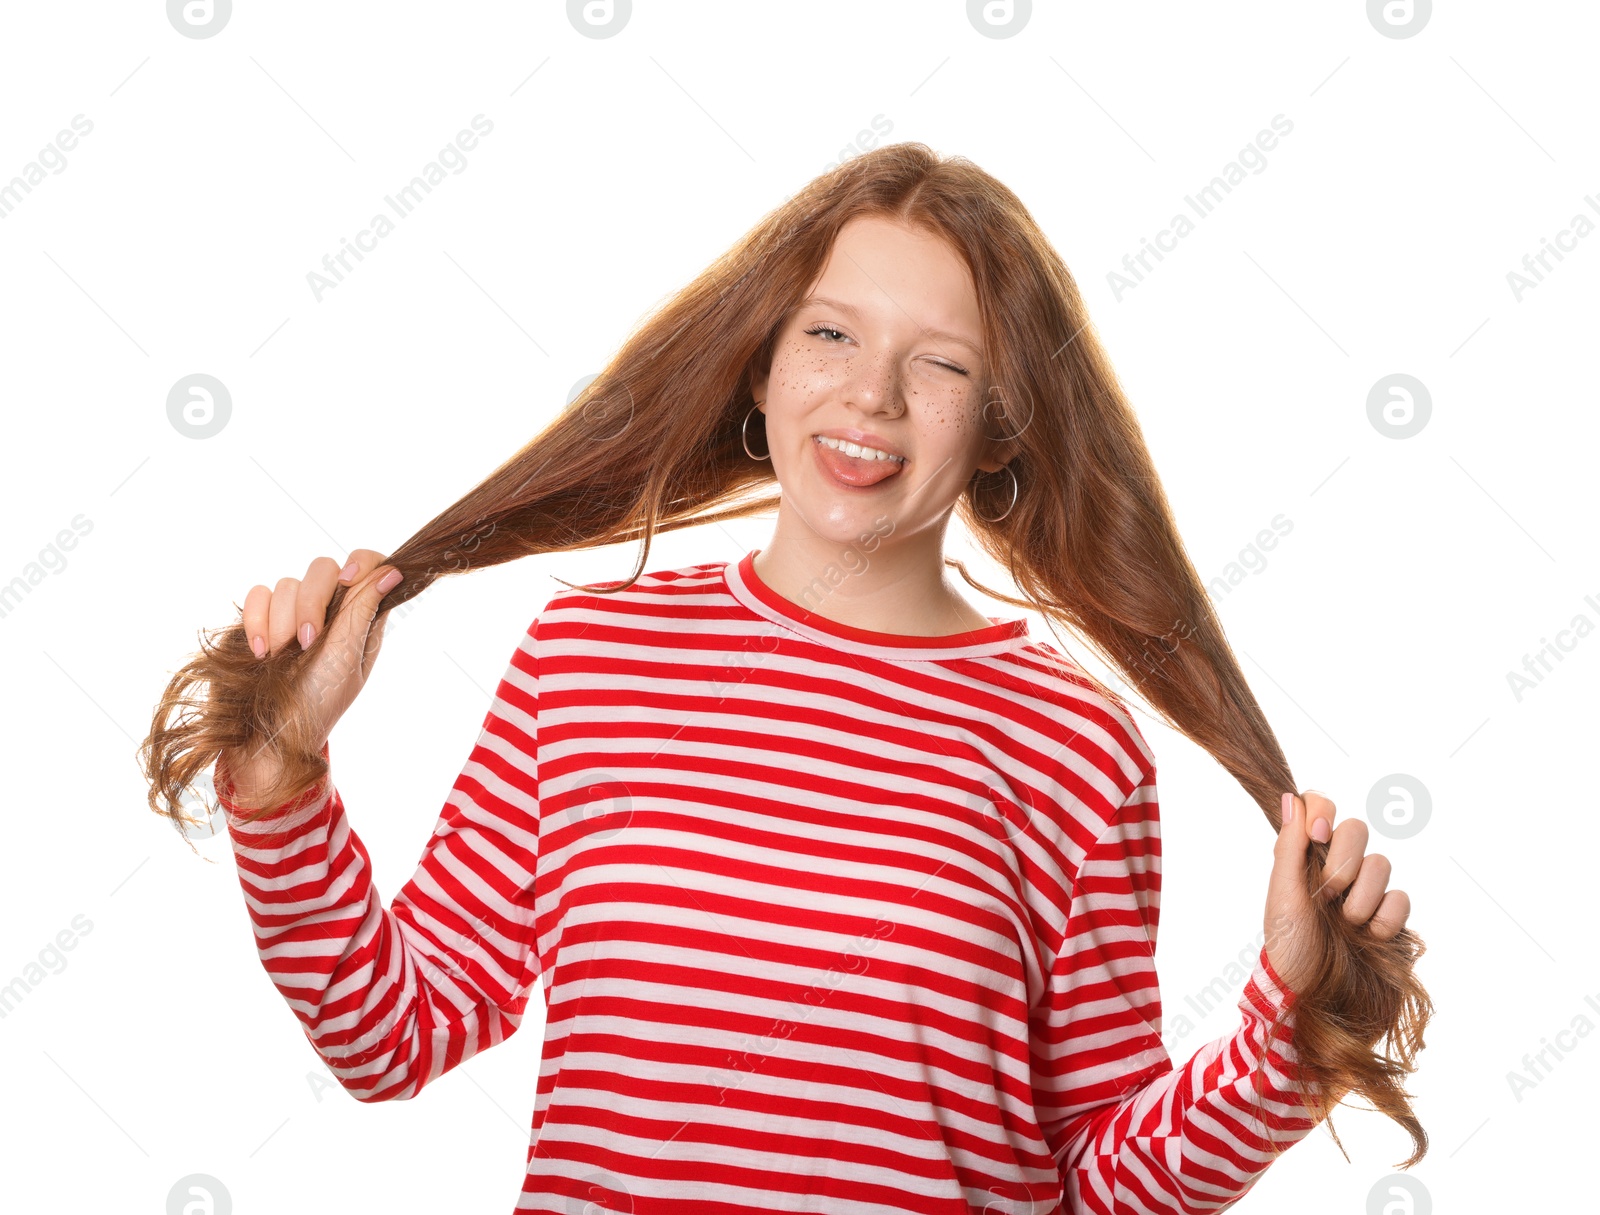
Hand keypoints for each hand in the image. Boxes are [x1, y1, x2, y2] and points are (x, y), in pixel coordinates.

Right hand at [220, 549, 401, 803]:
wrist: (271, 735)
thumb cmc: (318, 703)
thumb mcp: (347, 661)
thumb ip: (363, 613)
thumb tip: (395, 571)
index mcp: (359, 618)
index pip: (368, 564)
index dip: (360, 562)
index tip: (347, 580)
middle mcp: (328, 609)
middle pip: (323, 568)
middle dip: (312, 603)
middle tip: (307, 642)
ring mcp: (292, 611)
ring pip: (285, 584)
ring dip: (282, 622)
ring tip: (281, 658)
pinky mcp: (259, 618)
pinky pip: (257, 595)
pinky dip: (256, 621)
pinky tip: (262, 652)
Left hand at [1263, 790, 1411, 996]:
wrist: (1311, 996)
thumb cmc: (1289, 946)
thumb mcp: (1282, 894)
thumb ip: (1289, 846)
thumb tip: (1289, 797)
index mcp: (1306, 858)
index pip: (1322, 808)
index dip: (1323, 814)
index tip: (1316, 837)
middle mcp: (1338, 870)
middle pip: (1358, 828)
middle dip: (1343, 861)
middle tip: (1326, 894)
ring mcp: (1367, 893)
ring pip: (1382, 863)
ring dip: (1361, 896)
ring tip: (1346, 923)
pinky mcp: (1391, 918)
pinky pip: (1401, 899)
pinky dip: (1385, 917)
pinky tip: (1369, 936)